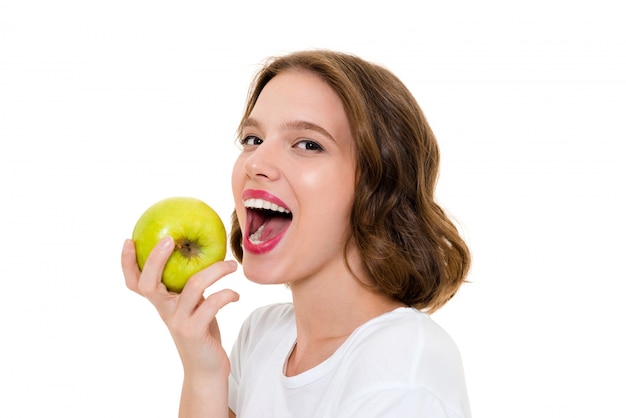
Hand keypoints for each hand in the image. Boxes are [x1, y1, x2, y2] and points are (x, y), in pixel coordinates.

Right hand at [121, 236, 239, 378]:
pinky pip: (212, 303)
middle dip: (155, 259)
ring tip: (231, 265)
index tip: (128, 240)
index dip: (127, 263)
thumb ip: (191, 285)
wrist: (206, 368)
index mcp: (161, 302)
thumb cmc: (201, 330)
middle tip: (170, 240)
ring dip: (216, 271)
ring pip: (193, 286)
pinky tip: (235, 295)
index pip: (135, 282)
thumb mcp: (192, 304)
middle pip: (148, 283)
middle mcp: (165, 311)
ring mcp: (178, 322)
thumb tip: (203, 251)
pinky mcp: (195, 331)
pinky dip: (227, 294)